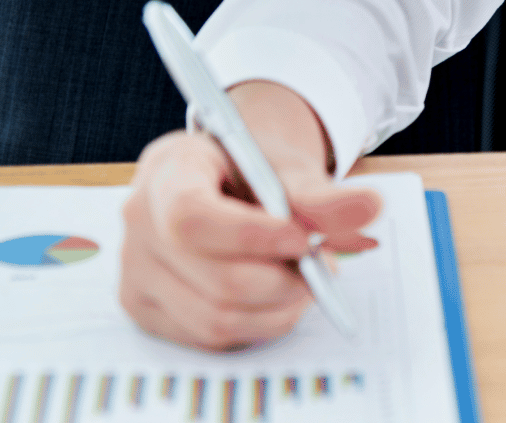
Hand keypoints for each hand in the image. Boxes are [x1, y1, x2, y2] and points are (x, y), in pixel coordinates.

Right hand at [120, 81, 381, 350]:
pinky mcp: (145, 307)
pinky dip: (255, 323)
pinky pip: (209, 337)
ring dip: (277, 308)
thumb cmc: (252, 170)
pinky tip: (271, 294)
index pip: (193, 217)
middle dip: (284, 281)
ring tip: (302, 279)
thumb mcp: (287, 170)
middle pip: (215, 279)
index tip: (302, 238)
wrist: (228, 177)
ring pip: (216, 319)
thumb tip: (370, 209)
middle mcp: (138, 220)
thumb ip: (325, 195)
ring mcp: (135, 269)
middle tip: (321, 264)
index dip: (253, 238)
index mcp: (167, 169)